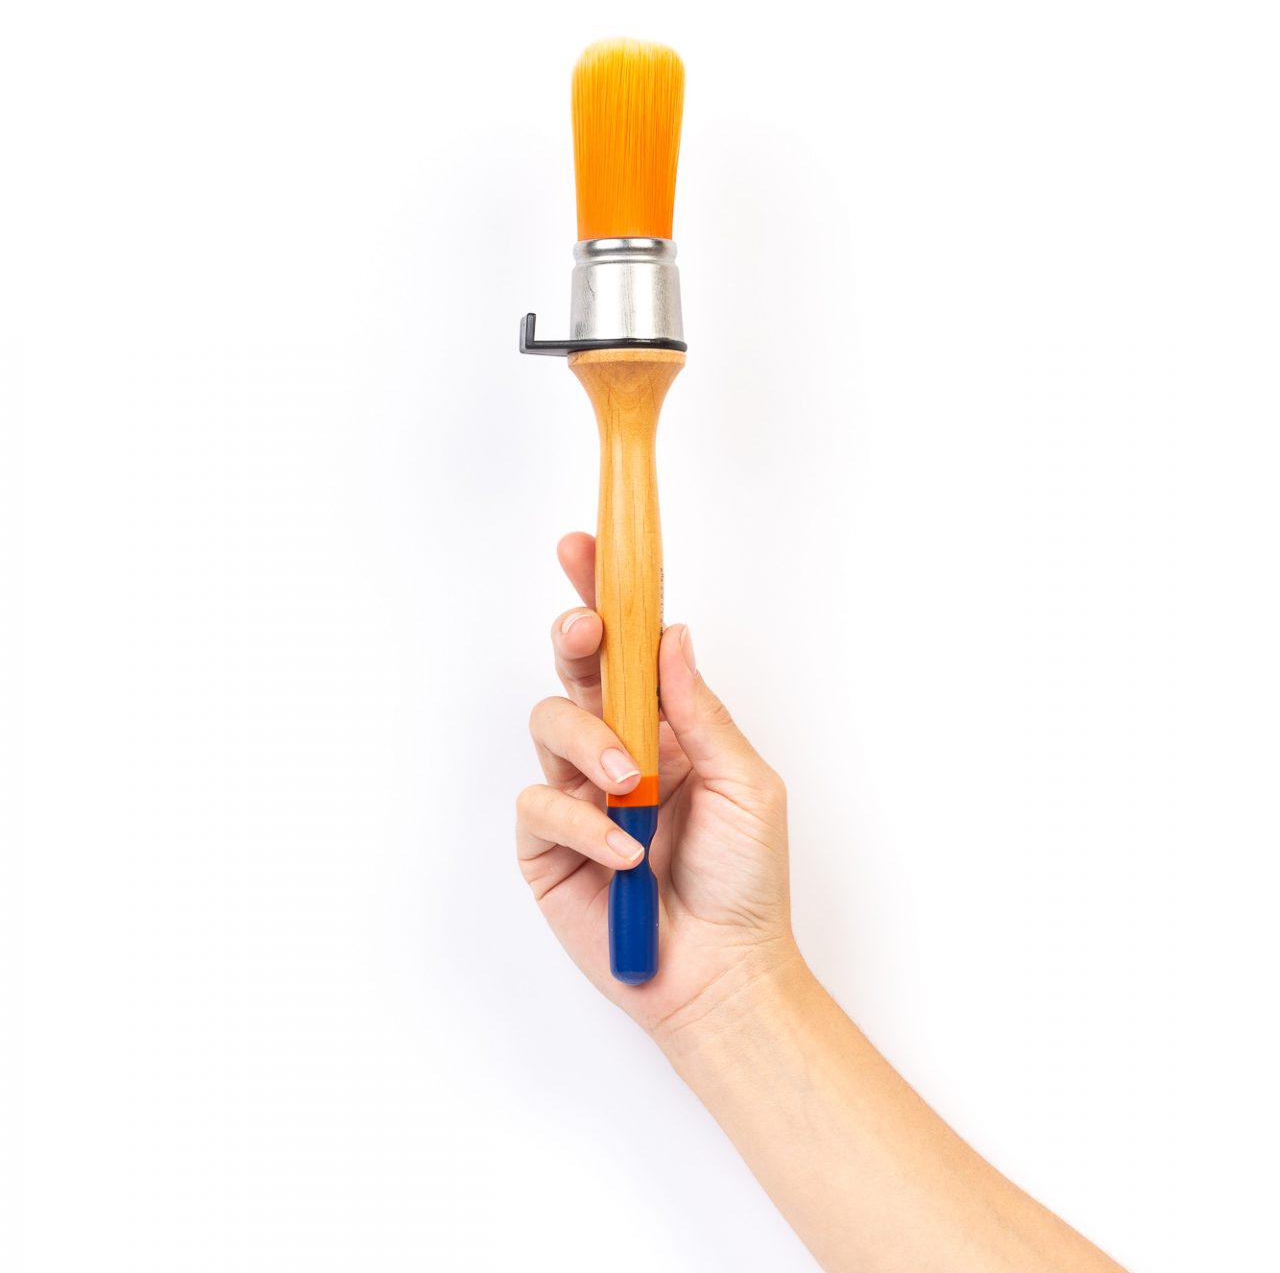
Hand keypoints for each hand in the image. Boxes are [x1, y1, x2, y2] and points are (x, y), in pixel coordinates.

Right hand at [516, 532, 800, 1040]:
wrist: (724, 973)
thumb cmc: (746, 882)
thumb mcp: (746, 782)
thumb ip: (700, 710)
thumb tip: (670, 633)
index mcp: (667, 725)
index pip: (628, 648)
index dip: (603, 594)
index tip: (585, 546)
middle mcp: (617, 749)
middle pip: (575, 668)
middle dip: (575, 636)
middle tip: (588, 632)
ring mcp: (579, 795)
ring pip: (548, 724)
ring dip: (590, 742)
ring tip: (634, 785)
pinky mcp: (547, 846)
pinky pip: (540, 804)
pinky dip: (584, 823)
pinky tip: (624, 851)